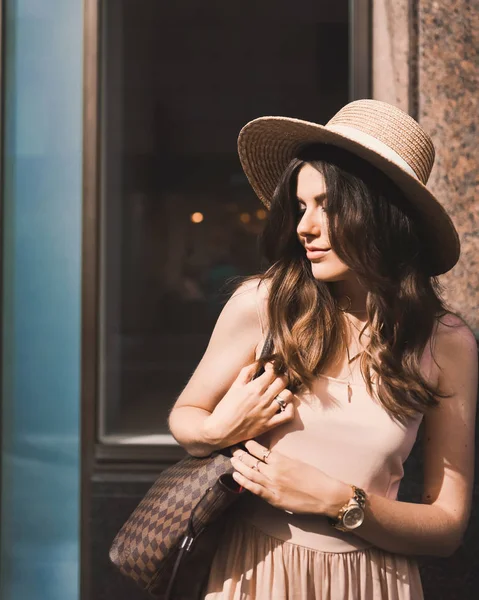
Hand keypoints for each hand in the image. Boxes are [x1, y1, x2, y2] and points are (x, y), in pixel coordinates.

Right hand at [202, 362, 294, 447]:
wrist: (220, 430)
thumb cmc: (225, 407)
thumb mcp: (234, 386)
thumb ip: (247, 372)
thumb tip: (258, 362)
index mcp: (255, 388)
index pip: (273, 371)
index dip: (273, 366)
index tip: (269, 367)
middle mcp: (264, 399)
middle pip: (283, 381)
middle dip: (281, 376)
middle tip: (275, 378)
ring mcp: (269, 412)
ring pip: (288, 396)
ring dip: (285, 391)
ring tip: (279, 392)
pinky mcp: (270, 424)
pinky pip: (289, 415)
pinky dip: (290, 408)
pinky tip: (284, 405)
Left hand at [230, 440, 348, 516]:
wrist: (325, 494)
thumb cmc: (314, 477)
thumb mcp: (297, 462)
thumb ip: (282, 459)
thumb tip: (269, 456)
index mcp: (281, 459)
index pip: (259, 449)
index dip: (248, 444)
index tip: (241, 440)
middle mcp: (274, 470)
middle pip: (252, 460)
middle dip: (240, 453)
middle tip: (231, 447)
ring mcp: (273, 485)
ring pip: (250, 473)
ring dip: (239, 465)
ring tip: (231, 459)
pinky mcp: (274, 498)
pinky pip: (255, 489)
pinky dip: (244, 482)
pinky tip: (236, 476)